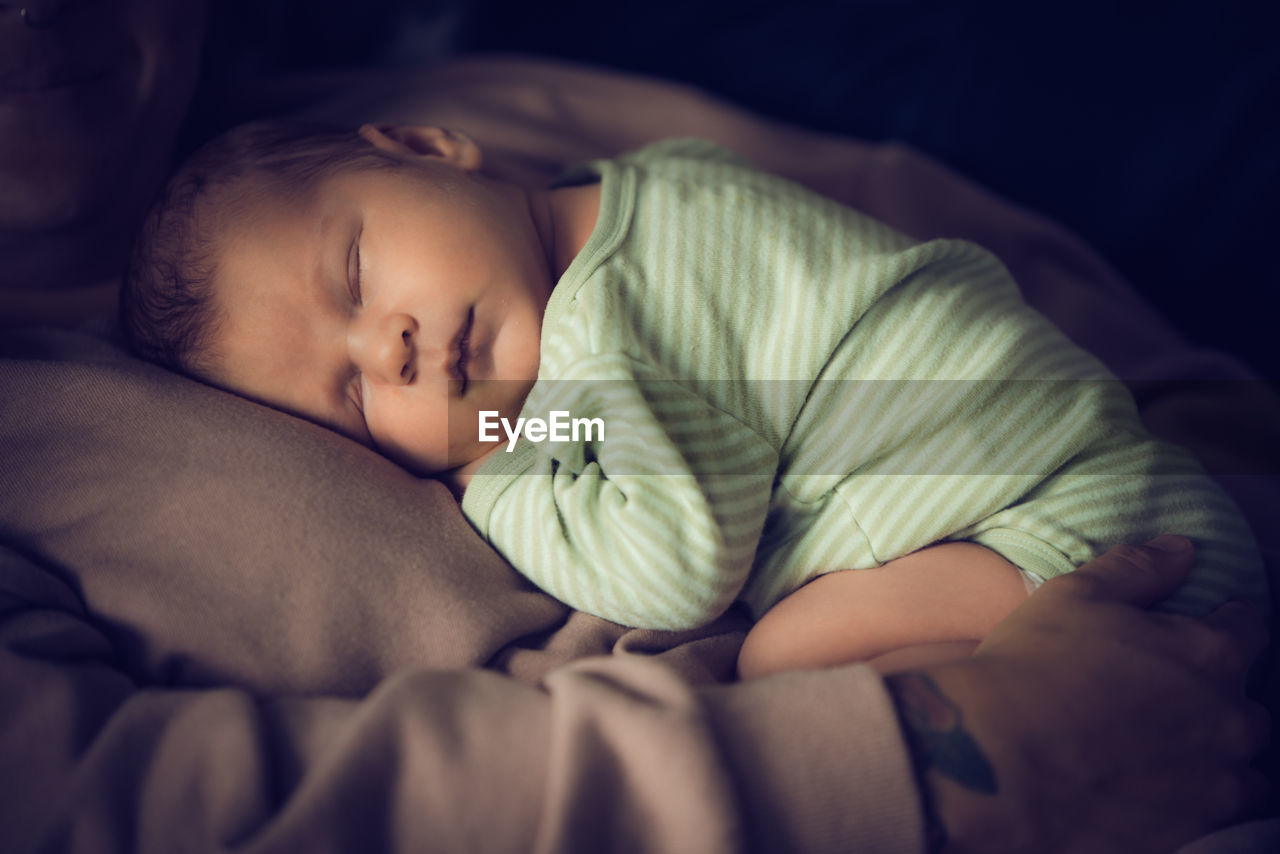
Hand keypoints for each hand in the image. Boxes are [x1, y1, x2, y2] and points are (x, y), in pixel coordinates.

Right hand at [887, 536, 1269, 853]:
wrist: (999, 762)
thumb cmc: (1033, 667)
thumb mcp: (1075, 597)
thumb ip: (1137, 570)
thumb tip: (1182, 550)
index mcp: (1208, 653)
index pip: (1246, 627)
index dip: (1222, 621)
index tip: (1196, 627)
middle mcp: (1228, 718)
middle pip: (1246, 703)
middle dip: (1212, 694)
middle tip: (1159, 694)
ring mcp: (1214, 782)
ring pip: (1239, 766)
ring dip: (1210, 753)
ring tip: (1157, 748)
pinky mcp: (1190, 831)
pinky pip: (1212, 814)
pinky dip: (1189, 798)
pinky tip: (1147, 787)